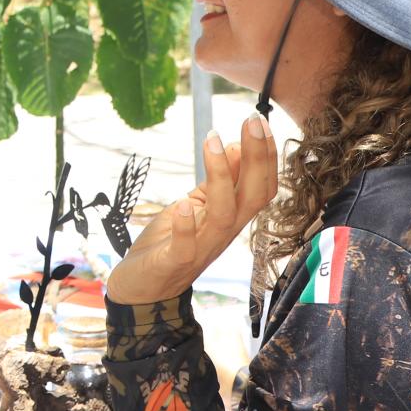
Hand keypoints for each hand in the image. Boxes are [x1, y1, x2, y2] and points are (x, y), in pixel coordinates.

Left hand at [104, 114, 277, 305]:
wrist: (144, 289)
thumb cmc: (171, 242)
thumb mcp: (196, 205)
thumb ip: (218, 182)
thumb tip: (235, 146)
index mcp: (230, 218)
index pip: (261, 187)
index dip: (266, 157)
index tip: (260, 122)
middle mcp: (223, 233)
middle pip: (252, 197)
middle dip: (256, 158)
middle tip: (252, 121)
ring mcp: (200, 248)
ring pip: (223, 216)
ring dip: (221, 177)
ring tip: (214, 142)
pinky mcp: (173, 262)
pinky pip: (186, 247)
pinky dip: (188, 226)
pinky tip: (184, 203)